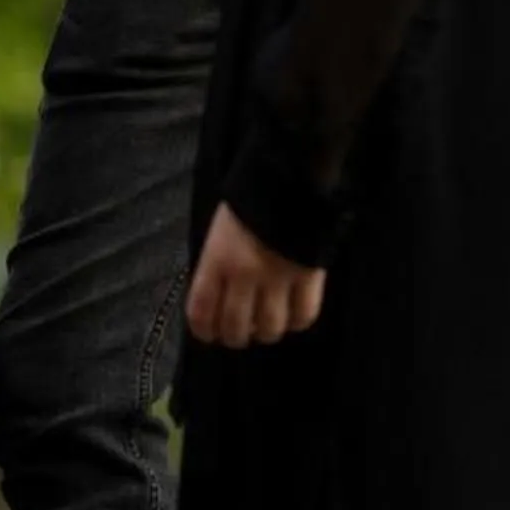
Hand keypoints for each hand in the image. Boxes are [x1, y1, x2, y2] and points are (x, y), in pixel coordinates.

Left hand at [186, 203, 325, 348]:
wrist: (288, 174)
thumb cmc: (247, 199)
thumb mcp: (220, 229)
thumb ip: (216, 264)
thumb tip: (214, 298)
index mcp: (216, 258)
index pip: (201, 310)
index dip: (203, 329)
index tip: (208, 333)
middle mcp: (244, 274)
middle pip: (235, 327)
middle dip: (234, 336)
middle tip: (238, 332)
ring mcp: (277, 278)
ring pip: (270, 328)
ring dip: (266, 332)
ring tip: (265, 324)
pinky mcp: (308, 277)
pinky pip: (303, 317)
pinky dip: (296, 321)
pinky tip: (291, 314)